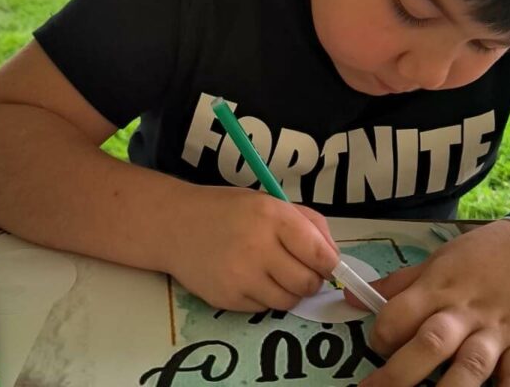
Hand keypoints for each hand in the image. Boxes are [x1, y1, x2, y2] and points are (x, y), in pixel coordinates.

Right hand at [168, 186, 339, 311]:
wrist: (175, 225)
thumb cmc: (228, 211)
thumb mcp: (268, 202)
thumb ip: (307, 223)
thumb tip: (335, 258)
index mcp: (272, 216)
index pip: (319, 253)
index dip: (330, 264)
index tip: (328, 265)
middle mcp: (258, 246)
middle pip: (308, 283)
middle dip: (311, 280)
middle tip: (299, 270)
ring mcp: (241, 276)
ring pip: (288, 301)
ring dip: (289, 292)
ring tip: (274, 274)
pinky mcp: (227, 298)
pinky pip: (263, 308)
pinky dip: (264, 297)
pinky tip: (249, 278)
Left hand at [346, 220, 509, 386]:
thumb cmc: (482, 256)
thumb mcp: (437, 261)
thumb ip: (398, 285)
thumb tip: (351, 297)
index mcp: (438, 288)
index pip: (399, 313)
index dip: (381, 334)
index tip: (374, 347)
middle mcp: (465, 312)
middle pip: (430, 344)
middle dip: (399, 374)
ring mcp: (497, 332)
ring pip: (470, 366)